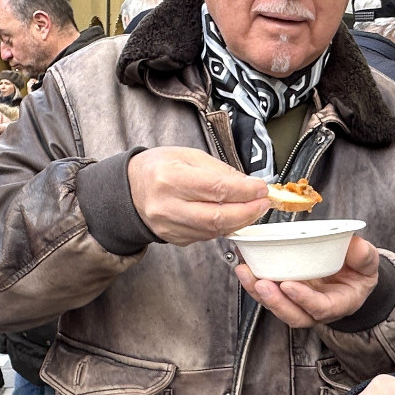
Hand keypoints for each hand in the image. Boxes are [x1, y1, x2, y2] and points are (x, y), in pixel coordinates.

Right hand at [127, 146, 269, 244]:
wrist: (131, 189)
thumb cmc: (158, 168)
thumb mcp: (188, 155)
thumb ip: (219, 170)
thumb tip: (247, 183)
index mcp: (170, 178)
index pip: (216, 188)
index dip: (244, 191)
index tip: (260, 188)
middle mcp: (168, 206)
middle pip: (217, 216)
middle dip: (248, 211)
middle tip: (263, 203)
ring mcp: (170, 226)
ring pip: (215, 230)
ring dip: (240, 221)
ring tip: (253, 209)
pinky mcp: (175, 238)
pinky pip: (207, 236)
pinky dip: (224, 227)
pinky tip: (232, 217)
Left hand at [235, 235, 380, 328]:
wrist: (351, 276)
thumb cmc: (358, 273)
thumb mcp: (369, 264)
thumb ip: (364, 257)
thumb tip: (355, 246)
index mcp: (339, 304)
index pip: (320, 308)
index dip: (304, 299)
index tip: (290, 286)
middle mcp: (315, 309)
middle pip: (293, 315)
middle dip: (275, 301)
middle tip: (262, 283)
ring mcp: (298, 303)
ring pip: (276, 306)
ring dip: (258, 292)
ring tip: (246, 273)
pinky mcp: (285, 294)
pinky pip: (267, 293)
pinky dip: (253, 282)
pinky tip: (244, 266)